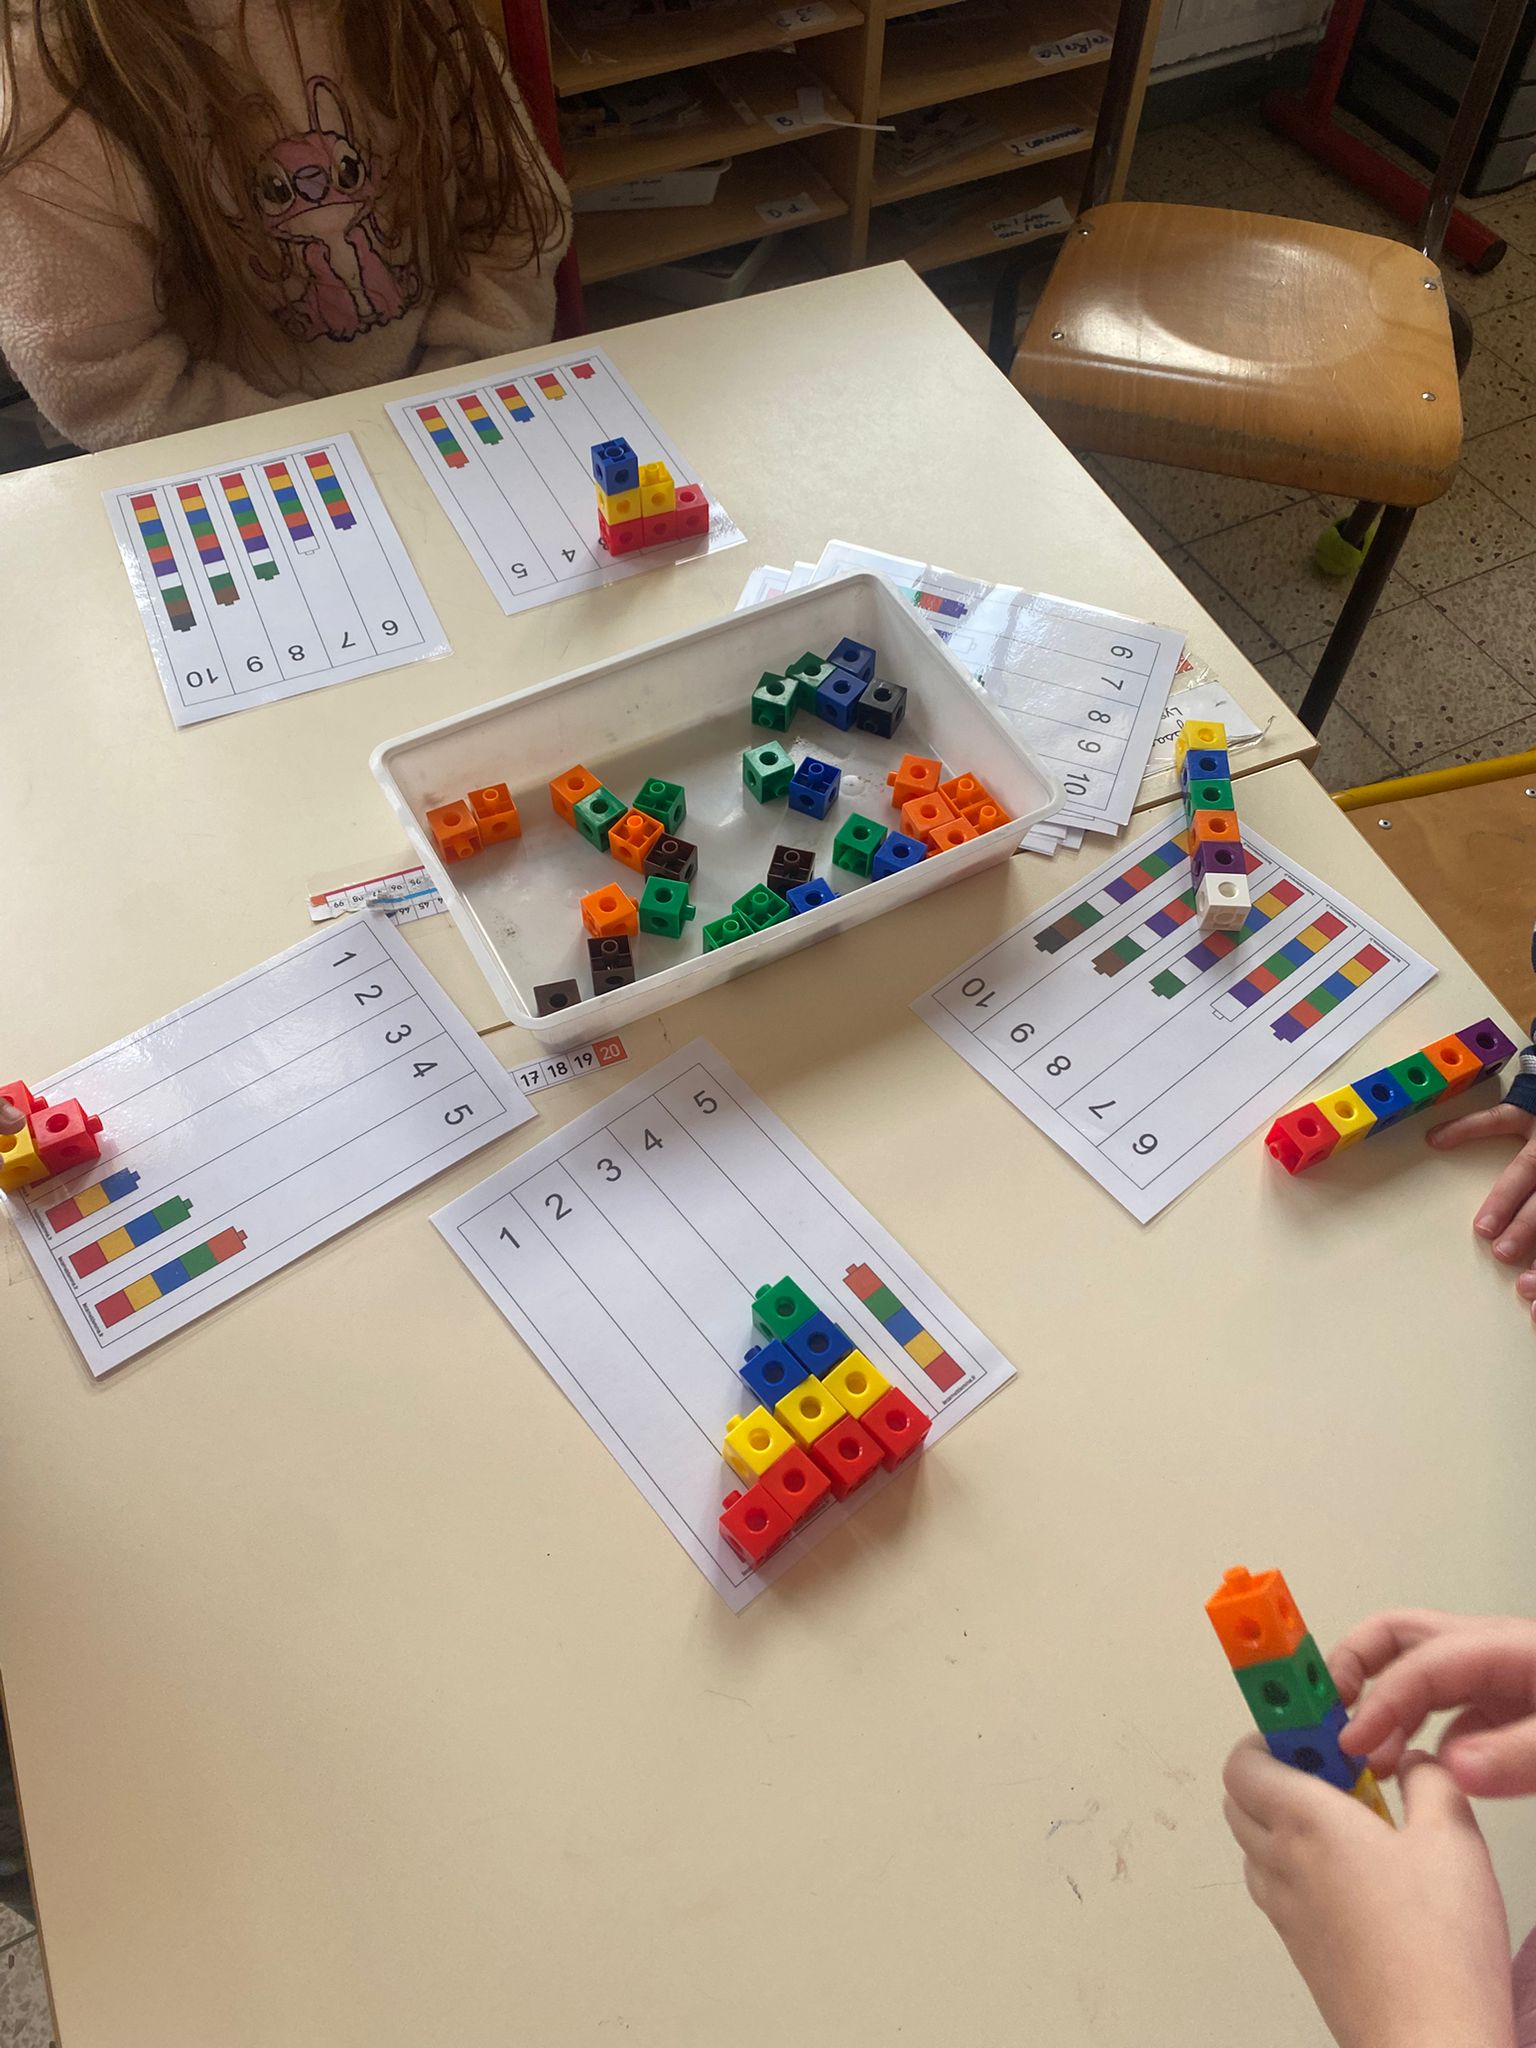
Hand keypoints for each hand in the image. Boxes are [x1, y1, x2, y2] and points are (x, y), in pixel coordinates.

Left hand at [1223, 1736, 1513, 2047]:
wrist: (1429, 2047)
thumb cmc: (1439, 1953)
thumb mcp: (1454, 1841)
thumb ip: (1429, 1781)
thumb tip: (1414, 1761)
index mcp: (1304, 1822)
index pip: (1243, 1758)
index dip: (1270, 1733)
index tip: (1310, 1722)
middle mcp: (1281, 1862)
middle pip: (1240, 1796)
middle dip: (1275, 1771)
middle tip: (1335, 1769)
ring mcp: (1285, 1911)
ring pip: (1254, 1844)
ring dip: (1282, 1820)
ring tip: (1350, 1822)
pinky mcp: (1299, 1949)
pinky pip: (1276, 1887)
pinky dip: (1296, 1866)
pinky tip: (1355, 1876)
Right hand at [1333, 1609, 1535, 1796]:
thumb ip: (1517, 1753)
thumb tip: (1452, 1768)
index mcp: (1501, 1645)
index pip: (1418, 1661)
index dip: (1379, 1701)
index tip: (1352, 1743)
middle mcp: (1487, 1651)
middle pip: (1397, 1638)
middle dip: (1353, 1668)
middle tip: (1328, 1711)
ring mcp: (1494, 1677)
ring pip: (1417, 1676)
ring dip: (1383, 1711)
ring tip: (1369, 1758)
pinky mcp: (1504, 1706)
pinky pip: (1445, 1712)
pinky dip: (1418, 1736)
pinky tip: (1417, 1773)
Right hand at [1428, 1102, 1535, 1318]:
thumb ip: (1535, 1203)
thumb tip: (1525, 1258)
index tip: (1528, 1291)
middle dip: (1531, 1234)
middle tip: (1511, 1265)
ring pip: (1531, 1170)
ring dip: (1508, 1200)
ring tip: (1485, 1230)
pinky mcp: (1529, 1107)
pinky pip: (1496, 1119)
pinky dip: (1467, 1129)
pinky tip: (1439, 1141)